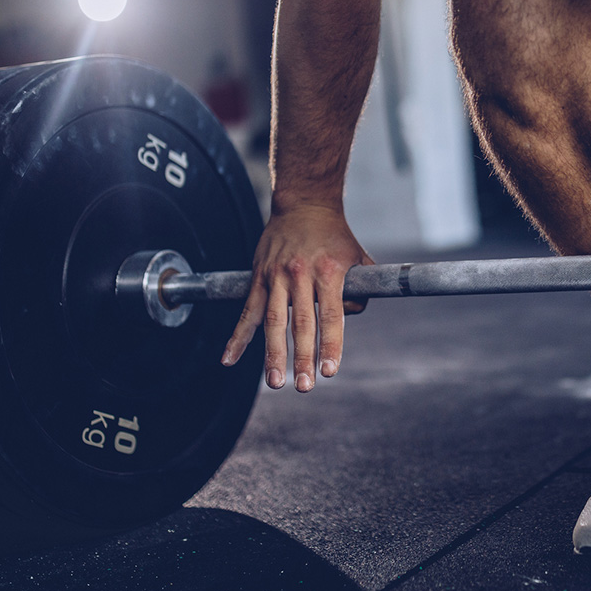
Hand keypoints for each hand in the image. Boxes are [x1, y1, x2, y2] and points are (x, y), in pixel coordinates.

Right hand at [221, 203, 372, 391]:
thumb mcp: (358, 258)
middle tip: (303, 386)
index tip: (329, 371)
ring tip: (275, 381)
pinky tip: (229, 358)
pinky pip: (247, 310)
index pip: (332, 316)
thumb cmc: (334, 235)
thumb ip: (362, 290)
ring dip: (272, 354)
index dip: (330, 345)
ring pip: (272, 320)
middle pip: (301, 323)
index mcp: (329, 271)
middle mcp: (301, 274)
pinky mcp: (259, 276)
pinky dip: (238, 336)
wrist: (304, 204)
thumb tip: (353, 315)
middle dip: (302, 357)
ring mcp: (277, 275)